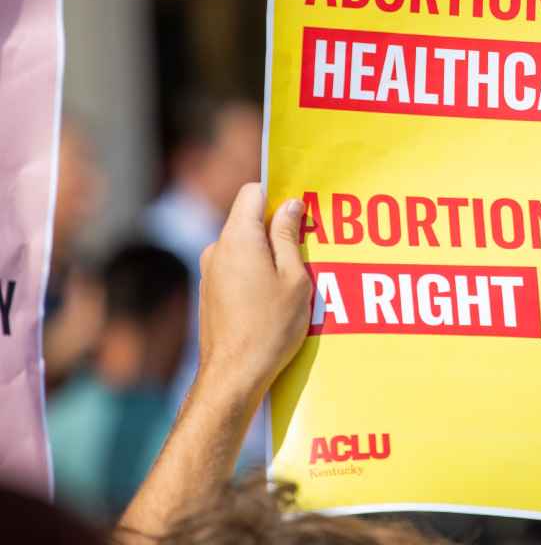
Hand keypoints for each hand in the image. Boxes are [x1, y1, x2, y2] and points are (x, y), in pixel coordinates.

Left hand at [197, 183, 311, 400]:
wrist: (233, 376)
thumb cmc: (270, 327)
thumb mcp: (294, 278)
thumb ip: (289, 236)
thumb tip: (291, 205)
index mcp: (238, 237)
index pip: (252, 192)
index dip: (277, 197)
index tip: (299, 216)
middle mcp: (217, 248)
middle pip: (249, 219)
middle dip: (277, 230)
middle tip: (304, 254)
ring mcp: (209, 271)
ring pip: (243, 246)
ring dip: (267, 255)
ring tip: (291, 284)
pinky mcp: (209, 292)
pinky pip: (235, 268)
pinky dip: (254, 273)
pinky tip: (272, 300)